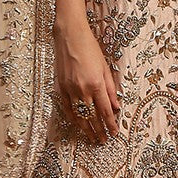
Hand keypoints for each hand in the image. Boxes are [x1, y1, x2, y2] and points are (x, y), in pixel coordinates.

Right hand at [53, 15, 120, 142]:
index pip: (105, 111)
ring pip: (79, 116)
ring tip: (91, 138)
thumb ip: (111, 89)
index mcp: (96, 84)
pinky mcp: (61, 87)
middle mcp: (82, 90)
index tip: (114, 133)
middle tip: (103, 141)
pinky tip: (78, 125)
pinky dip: (73, 118)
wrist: (70, 36)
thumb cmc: (90, 48)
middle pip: (92, 117)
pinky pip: (67, 108)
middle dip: (99, 131)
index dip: (110, 124)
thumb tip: (116, 106)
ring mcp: (70, 90)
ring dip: (86, 129)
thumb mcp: (105, 68)